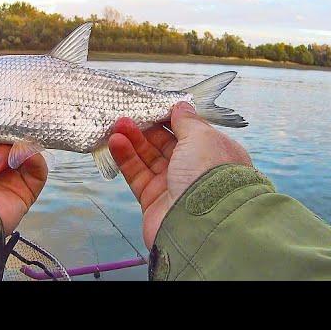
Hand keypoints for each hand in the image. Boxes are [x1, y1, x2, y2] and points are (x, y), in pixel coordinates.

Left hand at [0, 67, 47, 234]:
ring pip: (24, 146)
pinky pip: (38, 166)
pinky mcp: (26, 188)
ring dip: (9, 150)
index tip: (0, 92)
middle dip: (5, 128)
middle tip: (1, 125)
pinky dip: (30, 158)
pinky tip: (15, 162)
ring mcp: (9, 175)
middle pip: (10, 132)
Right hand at [109, 102, 251, 248]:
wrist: (201, 223)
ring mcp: (174, 185)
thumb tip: (181, 106)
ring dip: (132, 140)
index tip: (153, 106)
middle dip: (147, 128)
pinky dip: (126, 157)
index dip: (171, 119)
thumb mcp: (201, 137)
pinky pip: (137, 174)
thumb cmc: (208, 172)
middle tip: (128, 114)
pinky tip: (116, 142)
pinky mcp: (154, 200)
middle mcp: (196, 169)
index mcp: (214, 153)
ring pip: (149, 158)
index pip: (191, 132)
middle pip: (167, 144)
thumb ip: (186, 120)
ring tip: (117, 125)